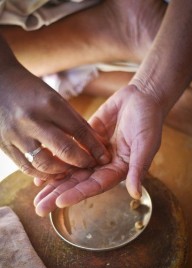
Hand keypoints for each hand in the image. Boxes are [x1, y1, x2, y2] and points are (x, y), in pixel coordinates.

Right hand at [0, 61, 109, 180]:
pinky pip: (26, 168)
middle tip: (90, 166)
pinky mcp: (5, 145)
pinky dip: (42, 175)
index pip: (79, 130)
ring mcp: (16, 134)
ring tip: (71, 171)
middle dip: (82, 162)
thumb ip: (75, 121)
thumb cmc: (32, 91)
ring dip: (62, 172)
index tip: (104, 157)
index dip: (94, 147)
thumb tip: (96, 142)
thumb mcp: (56, 99)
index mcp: (49, 104)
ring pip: (44, 164)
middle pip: (64, 150)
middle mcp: (32, 120)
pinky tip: (52, 174)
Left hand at [34, 84, 163, 215]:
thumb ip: (138, 168)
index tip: (59, 202)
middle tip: (39, 208)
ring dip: (54, 182)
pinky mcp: (84, 140)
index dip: (78, 193)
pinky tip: (39, 167)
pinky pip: (67, 151)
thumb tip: (135, 193)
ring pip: (70, 170)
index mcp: (118, 170)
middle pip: (79, 182)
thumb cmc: (149, 121)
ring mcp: (92, 153)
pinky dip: (54, 159)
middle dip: (59, 194)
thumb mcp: (146, 144)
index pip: (95, 185)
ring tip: (35, 195)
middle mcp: (103, 165)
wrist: (141, 98)